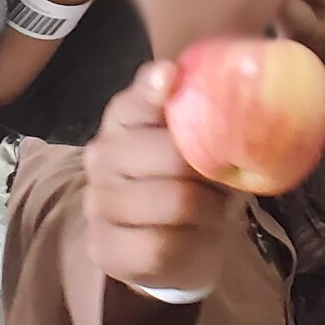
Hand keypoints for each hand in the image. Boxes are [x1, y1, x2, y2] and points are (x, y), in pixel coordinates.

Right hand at [83, 61, 239, 297]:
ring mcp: (97, 201)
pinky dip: (189, 242)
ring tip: (216, 207)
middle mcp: (102, 154)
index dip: (153, 90)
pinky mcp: (103, 246)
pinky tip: (193, 236)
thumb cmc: (194, 179)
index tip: (171, 77)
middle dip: (211, 170)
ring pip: (172, 202)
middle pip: (170, 156)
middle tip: (227, 179)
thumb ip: (205, 110)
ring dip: (208, 208)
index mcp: (124, 117)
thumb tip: (198, 82)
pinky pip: (158, 245)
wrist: (183, 243)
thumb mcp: (204, 141)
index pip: (137, 99)